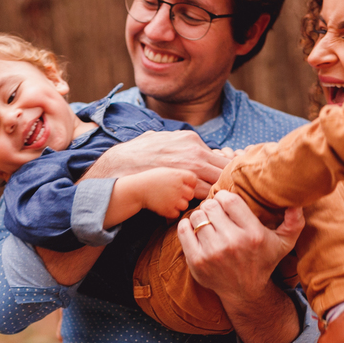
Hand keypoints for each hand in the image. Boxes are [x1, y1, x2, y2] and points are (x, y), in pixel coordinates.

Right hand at [86, 130, 229, 196]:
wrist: (118, 167)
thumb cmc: (138, 152)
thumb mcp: (162, 136)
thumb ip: (181, 140)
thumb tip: (195, 143)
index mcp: (193, 143)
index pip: (222, 158)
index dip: (225, 171)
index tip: (224, 178)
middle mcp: (194, 158)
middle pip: (223, 175)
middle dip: (224, 184)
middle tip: (224, 192)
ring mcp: (187, 178)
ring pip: (212, 191)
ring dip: (211, 196)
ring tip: (211, 200)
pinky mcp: (178, 194)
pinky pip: (196, 202)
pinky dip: (196, 205)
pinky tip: (192, 206)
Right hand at [139, 167, 197, 218]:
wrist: (137, 189)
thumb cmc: (151, 179)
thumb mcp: (166, 172)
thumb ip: (179, 175)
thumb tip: (192, 182)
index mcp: (178, 175)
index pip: (193, 180)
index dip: (189, 184)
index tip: (183, 185)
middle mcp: (178, 187)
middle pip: (191, 194)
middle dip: (185, 195)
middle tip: (174, 194)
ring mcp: (174, 199)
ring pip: (185, 205)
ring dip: (179, 204)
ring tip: (169, 201)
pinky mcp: (168, 209)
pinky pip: (177, 213)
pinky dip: (172, 212)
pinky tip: (164, 206)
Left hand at [177, 191, 301, 294]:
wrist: (244, 292)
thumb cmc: (263, 261)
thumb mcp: (284, 244)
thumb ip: (294, 222)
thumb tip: (297, 203)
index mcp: (253, 234)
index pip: (229, 200)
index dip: (225, 197)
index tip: (226, 203)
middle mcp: (233, 243)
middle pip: (211, 206)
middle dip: (212, 206)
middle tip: (216, 213)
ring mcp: (213, 253)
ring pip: (197, 216)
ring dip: (201, 216)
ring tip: (208, 222)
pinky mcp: (197, 261)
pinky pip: (183, 230)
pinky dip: (187, 226)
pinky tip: (195, 230)